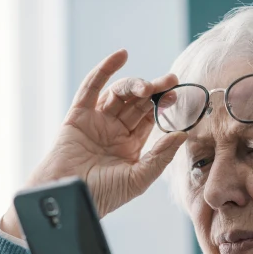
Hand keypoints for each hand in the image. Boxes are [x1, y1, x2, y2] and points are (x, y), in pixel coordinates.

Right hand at [1, 49, 187, 237]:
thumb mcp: (138, 178)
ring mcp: (96, 121)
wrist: (70, 198)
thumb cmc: (102, 195)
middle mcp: (114, 131)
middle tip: (170, 80)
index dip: (163, 104)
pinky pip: (91, 88)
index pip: (150, 118)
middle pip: (137, 102)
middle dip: (154, 90)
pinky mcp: (78, 115)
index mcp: (129, 146)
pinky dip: (104, 70)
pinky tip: (120, 56)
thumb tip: (182, 133)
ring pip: (118, 94)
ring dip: (134, 84)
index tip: (176, 95)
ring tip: (146, 87)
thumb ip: (160, 156)